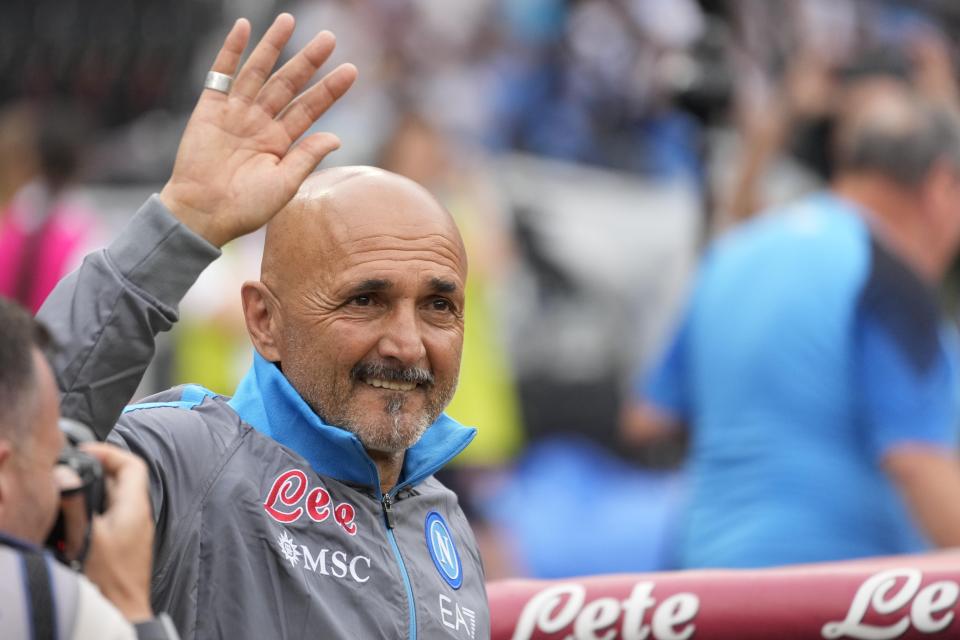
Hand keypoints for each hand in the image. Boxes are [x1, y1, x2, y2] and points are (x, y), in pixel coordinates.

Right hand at [81, 442, 154, 622]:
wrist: (122, 611)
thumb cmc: (110, 580)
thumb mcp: (87, 537)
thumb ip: (76, 504)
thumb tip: (66, 475)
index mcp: (135, 507)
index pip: (132, 464)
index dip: (110, 452)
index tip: (86, 451)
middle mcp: (138, 515)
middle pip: (121, 480)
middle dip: (96, 471)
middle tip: (72, 471)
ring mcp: (132, 530)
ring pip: (113, 499)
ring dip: (93, 492)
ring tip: (70, 493)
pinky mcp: (124, 544)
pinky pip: (110, 517)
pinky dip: (93, 512)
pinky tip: (75, 521)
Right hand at [160, 14, 357, 246]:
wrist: (204, 214)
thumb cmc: (246, 208)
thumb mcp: (285, 184)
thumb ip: (308, 157)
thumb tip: (336, 137)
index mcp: (281, 142)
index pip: (310, 108)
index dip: (330, 89)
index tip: (352, 70)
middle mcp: (260, 122)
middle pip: (289, 84)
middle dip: (308, 61)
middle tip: (329, 37)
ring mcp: (235, 113)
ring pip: (258, 71)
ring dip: (273, 46)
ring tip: (289, 20)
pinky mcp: (210, 109)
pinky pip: (222, 73)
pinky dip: (231, 50)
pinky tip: (244, 27)